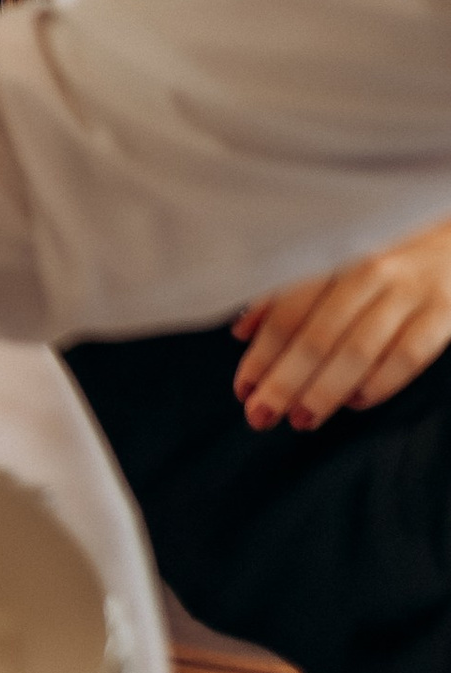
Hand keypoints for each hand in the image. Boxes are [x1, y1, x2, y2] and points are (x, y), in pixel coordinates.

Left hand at [231, 219, 450, 427]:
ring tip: (301, 418)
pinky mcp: (444, 312)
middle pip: (317, 335)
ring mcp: (409, 291)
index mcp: (334, 254)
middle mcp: (368, 270)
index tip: (243, 388)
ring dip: (324, 390)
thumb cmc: (387, 254)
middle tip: (260, 414)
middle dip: (284, 381)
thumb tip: (243, 330)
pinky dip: (379, 383)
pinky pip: (407, 356)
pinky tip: (355, 402)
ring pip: (358, 349)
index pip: (287, 310)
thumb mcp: (336, 259)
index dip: (262, 353)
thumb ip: (288, 291)